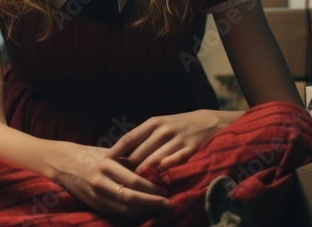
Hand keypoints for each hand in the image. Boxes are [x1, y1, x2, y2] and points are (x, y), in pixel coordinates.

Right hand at [51, 144, 169, 218]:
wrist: (62, 162)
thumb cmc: (90, 154)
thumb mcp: (109, 153)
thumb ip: (128, 162)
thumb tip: (154, 170)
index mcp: (106, 164)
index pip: (134, 180)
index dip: (152, 188)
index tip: (166, 189)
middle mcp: (99, 181)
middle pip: (131, 198)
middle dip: (152, 202)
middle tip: (167, 202)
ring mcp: (95, 195)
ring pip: (124, 209)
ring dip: (144, 210)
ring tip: (158, 207)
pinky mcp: (93, 204)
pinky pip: (116, 212)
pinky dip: (132, 213)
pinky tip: (142, 210)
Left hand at [105, 110, 240, 173]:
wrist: (210, 122)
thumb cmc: (179, 126)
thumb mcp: (160, 125)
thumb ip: (143, 138)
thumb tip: (121, 156)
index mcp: (152, 123)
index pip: (128, 139)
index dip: (115, 152)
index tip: (102, 163)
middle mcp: (162, 130)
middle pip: (139, 154)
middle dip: (129, 170)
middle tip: (118, 183)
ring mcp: (177, 139)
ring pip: (155, 161)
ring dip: (145, 176)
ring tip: (136, 188)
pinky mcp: (191, 148)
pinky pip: (175, 162)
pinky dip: (166, 171)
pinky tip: (160, 181)